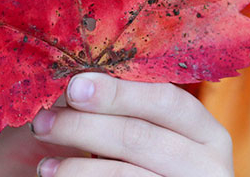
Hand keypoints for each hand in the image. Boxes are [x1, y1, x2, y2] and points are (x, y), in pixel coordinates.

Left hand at [29, 73, 233, 176]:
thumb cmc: (144, 161)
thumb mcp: (149, 132)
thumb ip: (123, 107)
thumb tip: (74, 82)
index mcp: (206, 131)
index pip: (166, 100)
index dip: (118, 92)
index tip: (74, 86)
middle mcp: (208, 165)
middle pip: (139, 137)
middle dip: (84, 127)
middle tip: (42, 123)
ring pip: (124, 174)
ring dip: (75, 167)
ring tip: (43, 165)